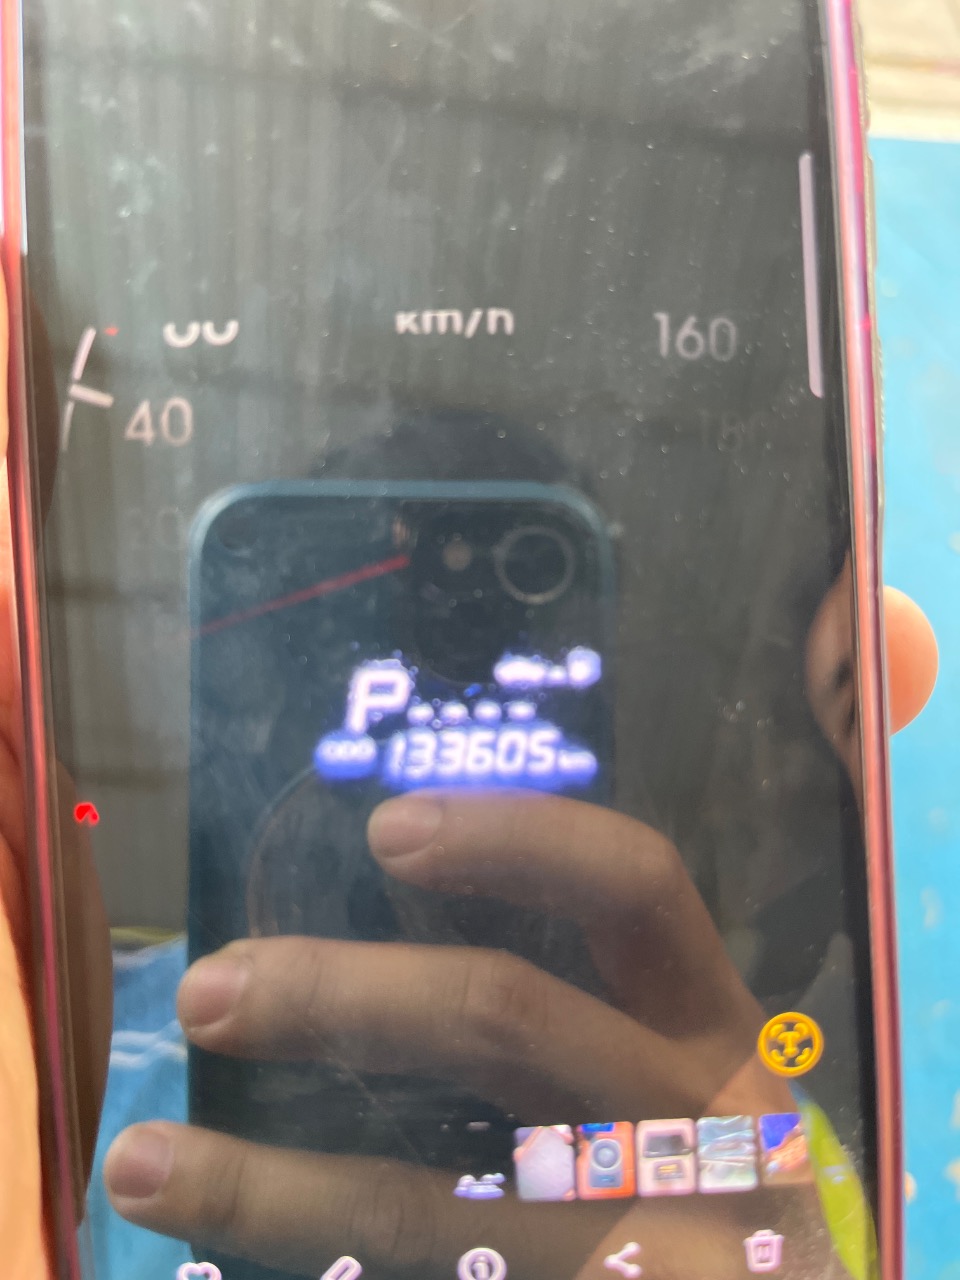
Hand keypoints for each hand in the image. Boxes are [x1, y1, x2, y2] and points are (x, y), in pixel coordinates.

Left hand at [102, 791, 827, 1278]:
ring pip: (433, 1200)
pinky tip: (224, 1266)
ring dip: (272, 1183)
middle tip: (210, 987)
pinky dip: (320, 1267)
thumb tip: (374, 935)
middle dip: (339, 993)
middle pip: (508, 1018)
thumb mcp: (661, 1075)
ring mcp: (658, 1239)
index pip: (634, 884)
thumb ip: (567, 1013)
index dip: (515, 838)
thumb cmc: (697, 1175)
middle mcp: (694, 1117)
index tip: (385, 830)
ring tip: (144, 1162)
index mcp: (708, 1019)